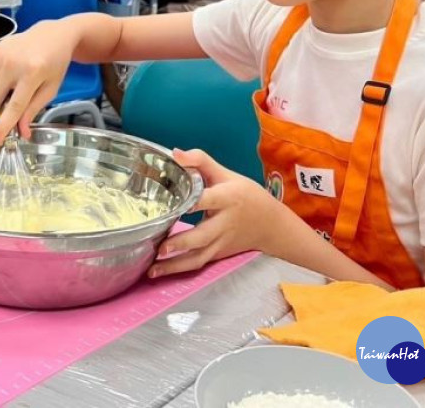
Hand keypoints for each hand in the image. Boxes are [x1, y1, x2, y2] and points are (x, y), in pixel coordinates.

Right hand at [0, 22, 77, 145]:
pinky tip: (10, 75)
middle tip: (13, 110)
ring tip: (16, 87)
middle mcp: (12, 62)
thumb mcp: (51, 89)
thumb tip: (21, 132)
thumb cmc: (55, 62)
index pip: (13, 105)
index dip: (3, 126)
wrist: (52, 34)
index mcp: (32, 72)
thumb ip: (33, 110)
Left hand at [149, 149, 270, 277]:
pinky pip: (199, 263)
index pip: (209, 199)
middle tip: (159, 248)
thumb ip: (200, 161)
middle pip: (203, 235)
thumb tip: (175, 153)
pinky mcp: (219, 254)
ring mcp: (222, 242)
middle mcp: (224, 223)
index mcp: (227, 198)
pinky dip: (180, 268)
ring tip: (153, 270)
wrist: (271, 224)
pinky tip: (160, 271)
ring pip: (199, 257)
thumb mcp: (226, 173)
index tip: (175, 206)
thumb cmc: (245, 194)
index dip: (194, 202)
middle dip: (181, 243)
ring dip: (176, 265)